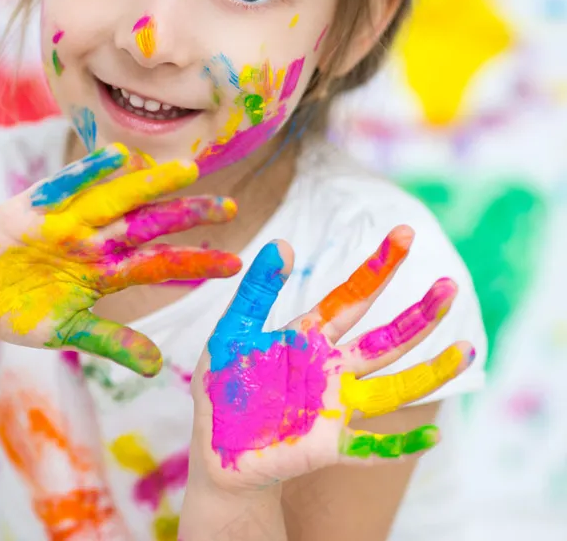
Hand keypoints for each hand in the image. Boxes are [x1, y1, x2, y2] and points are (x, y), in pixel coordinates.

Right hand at [0, 144, 240, 374]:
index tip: (236, 262)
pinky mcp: (32, 209)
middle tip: (230, 207)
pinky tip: (117, 156)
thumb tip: (157, 366)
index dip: (196, 261)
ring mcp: (66, 223)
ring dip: (150, 185)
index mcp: (106, 270)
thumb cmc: (23, 312)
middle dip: (188, 214)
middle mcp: (94, 241)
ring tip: (186, 171)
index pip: (160, 261)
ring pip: (116, 200)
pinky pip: (64, 187)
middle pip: (149, 223)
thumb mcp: (69, 331)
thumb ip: (112, 341)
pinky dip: (87, 173)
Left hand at [190, 225, 474, 490]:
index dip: (379, 266)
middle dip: (417, 314)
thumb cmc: (225, 384)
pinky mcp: (328, 445)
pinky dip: (400, 445)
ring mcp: (335, 406)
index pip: (352, 296)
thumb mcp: (232, 330)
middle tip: (448, 286)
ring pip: (392, 387)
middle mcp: (332, 367)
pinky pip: (371, 448)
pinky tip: (433, 439)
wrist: (215, 446)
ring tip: (465, 350)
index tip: (404, 233)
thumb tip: (283, 244)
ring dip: (429, 372)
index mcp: (310, 335)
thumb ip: (257, 291)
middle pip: (384, 338)